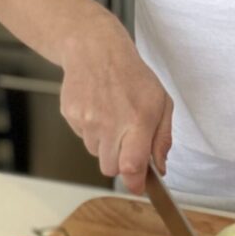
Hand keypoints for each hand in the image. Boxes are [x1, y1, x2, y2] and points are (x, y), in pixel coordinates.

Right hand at [57, 8, 172, 194]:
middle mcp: (111, 122)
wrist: (96, 49)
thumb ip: (163, 138)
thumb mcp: (162, 101)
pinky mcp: (71, 116)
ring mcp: (87, 120)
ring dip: (105, 144)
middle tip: (126, 140)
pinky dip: (90, 131)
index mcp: (138, 119)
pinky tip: (97, 109)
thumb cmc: (132, 75)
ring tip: (111, 117)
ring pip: (95, 153)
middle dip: (120, 162)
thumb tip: (161, 168)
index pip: (132, 167)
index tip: (139, 186)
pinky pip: (82, 138)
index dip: (135, 183)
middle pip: (111, 168)